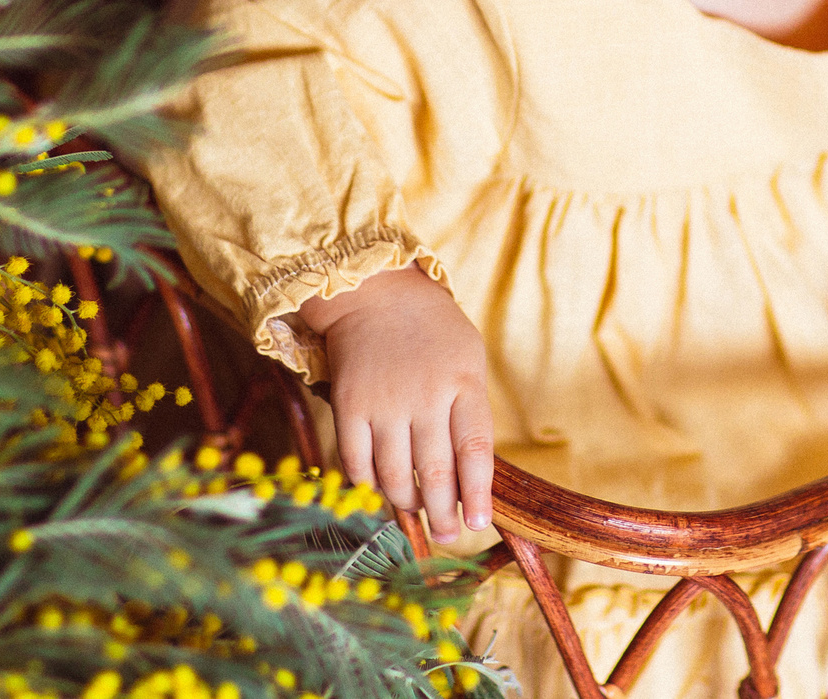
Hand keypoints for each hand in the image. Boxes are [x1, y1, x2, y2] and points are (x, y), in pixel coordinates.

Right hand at [299, 267, 494, 538]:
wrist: (374, 292)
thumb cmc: (432, 329)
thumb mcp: (468, 358)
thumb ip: (470, 410)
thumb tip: (470, 474)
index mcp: (464, 383)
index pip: (475, 452)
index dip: (477, 494)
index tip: (478, 522)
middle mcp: (425, 396)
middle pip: (434, 473)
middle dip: (443, 514)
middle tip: (449, 535)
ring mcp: (384, 403)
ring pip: (394, 475)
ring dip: (408, 504)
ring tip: (418, 513)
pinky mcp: (349, 406)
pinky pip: (357, 462)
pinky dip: (369, 485)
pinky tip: (380, 489)